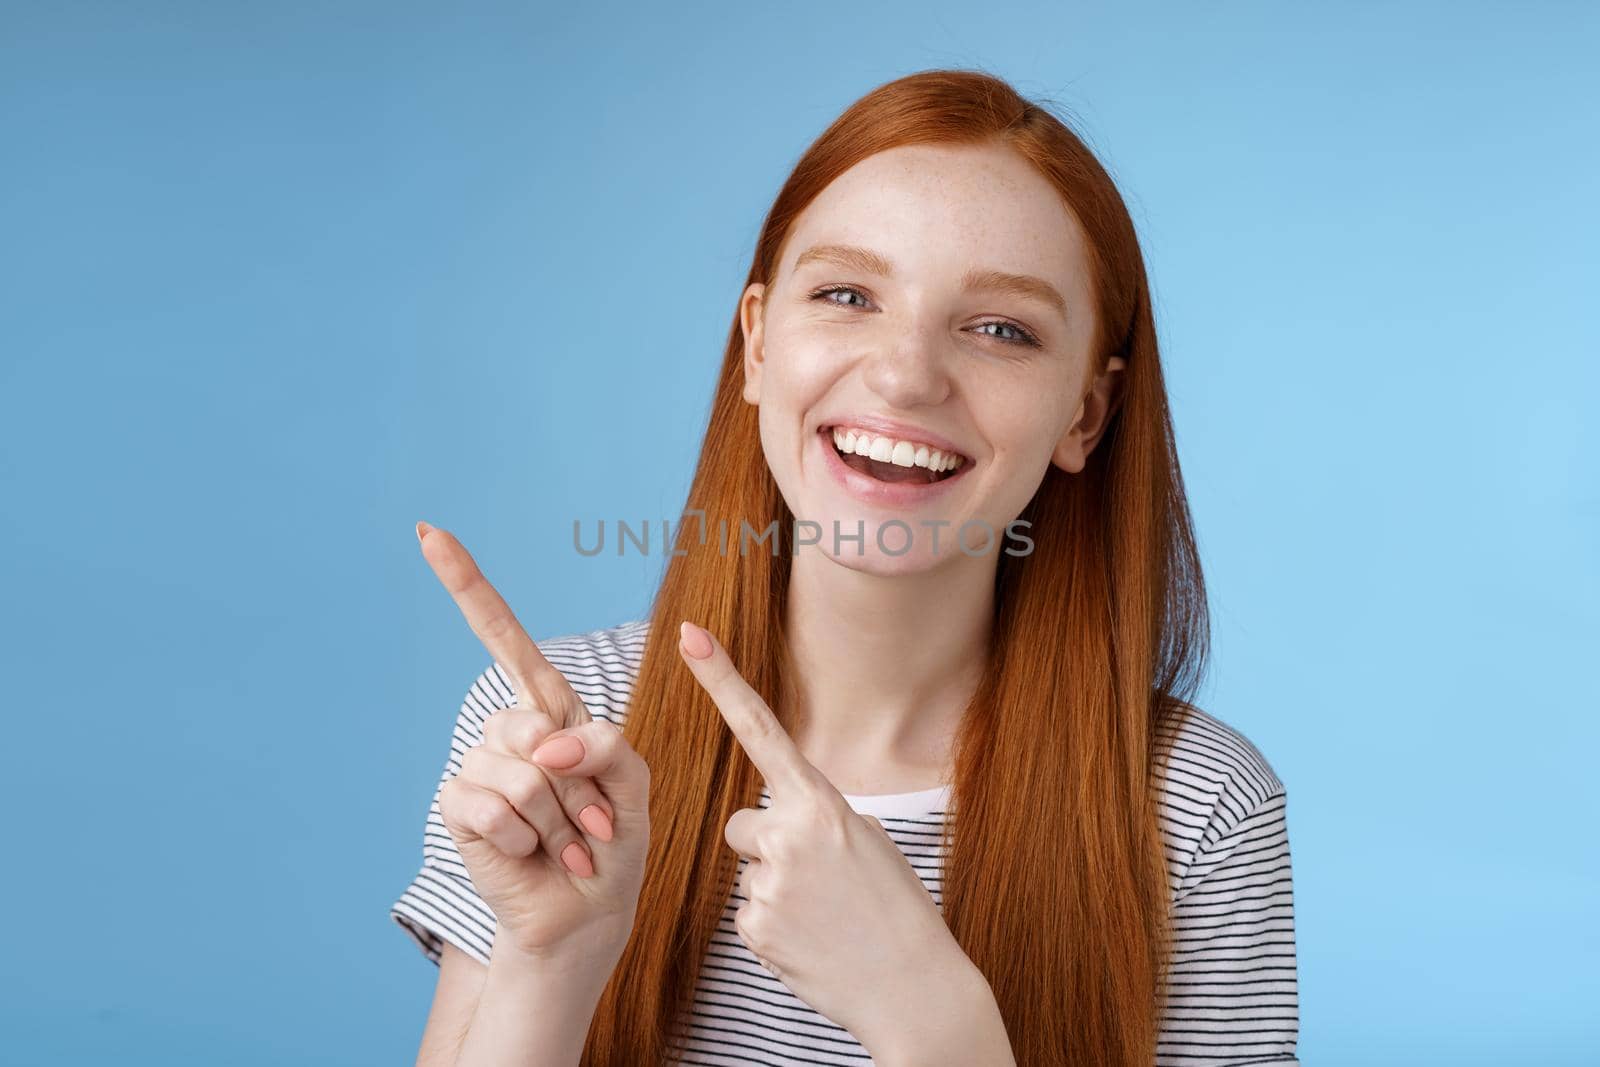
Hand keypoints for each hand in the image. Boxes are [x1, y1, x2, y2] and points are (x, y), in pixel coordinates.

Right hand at [418, 521, 650, 969]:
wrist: (588, 911)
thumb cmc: (612, 842)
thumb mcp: (632, 784)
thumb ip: (605, 747)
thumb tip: (546, 745)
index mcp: (551, 709)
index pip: (502, 637)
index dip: (467, 585)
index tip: (429, 533)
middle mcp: (510, 730)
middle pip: (534, 726)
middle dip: (577, 786)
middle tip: (590, 824)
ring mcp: (479, 766)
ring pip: (520, 775)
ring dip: (557, 821)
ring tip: (566, 844)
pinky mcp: (459, 808)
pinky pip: (492, 808)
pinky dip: (527, 841)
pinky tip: (534, 856)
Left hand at [675, 620, 981, 1051]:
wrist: (912, 987)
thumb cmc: (897, 909)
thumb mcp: (872, 841)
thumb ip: (822, 817)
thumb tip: (786, 820)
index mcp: (822, 802)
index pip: (761, 729)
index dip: (721, 680)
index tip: (689, 637)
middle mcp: (788, 834)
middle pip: (743, 824)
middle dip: (769, 847)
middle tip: (820, 881)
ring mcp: (768, 883)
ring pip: (748, 871)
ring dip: (777, 889)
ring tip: (824, 915)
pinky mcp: (753, 928)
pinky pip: (748, 911)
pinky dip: (775, 926)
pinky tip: (811, 940)